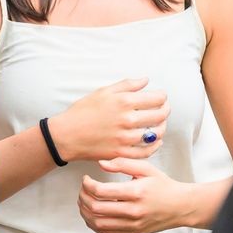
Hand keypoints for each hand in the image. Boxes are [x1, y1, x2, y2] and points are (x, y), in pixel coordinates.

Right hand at [50, 78, 168, 162]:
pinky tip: (155, 141)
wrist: (67, 134)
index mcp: (124, 102)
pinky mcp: (122, 152)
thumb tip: (145, 80)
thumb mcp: (103, 92)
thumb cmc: (83, 111)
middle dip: (165, 110)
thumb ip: (127, 85)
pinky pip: (146, 151)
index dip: (163, 97)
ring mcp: (126, 138)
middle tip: (163, 109)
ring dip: (162, 128)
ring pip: (156, 134)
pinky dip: (154, 146)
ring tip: (159, 124)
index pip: (157, 99)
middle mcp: (128, 120)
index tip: (161, 97)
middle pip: (160, 116)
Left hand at [78, 157, 191, 232]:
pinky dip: (93, 224)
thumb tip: (100, 163)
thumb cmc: (163, 185)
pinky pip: (105, 232)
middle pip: (96, 208)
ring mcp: (132, 225)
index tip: (86, 179)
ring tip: (84, 200)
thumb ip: (122, 163)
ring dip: (85, 212)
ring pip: (97, 223)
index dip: (87, 184)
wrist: (180, 206)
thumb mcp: (146, 168)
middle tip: (83, 189)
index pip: (101, 191)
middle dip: (83, 197)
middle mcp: (133, 211)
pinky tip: (92, 213)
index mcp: (136, 192)